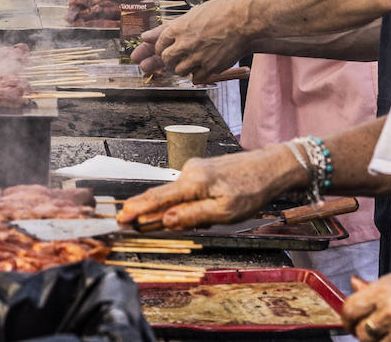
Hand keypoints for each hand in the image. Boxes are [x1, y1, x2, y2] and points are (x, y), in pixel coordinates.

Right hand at [117, 144, 298, 230]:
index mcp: (192, 182)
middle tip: (131, 223)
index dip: (137, 209)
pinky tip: (189, 210)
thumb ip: (193, 215)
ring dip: (168, 209)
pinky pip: (184, 189)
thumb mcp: (224, 212)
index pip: (157, 198)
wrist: (270, 167)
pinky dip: (179, 201)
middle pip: (160, 194)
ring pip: (174, 193)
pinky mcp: (201, 170)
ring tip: (170, 223)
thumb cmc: (251, 190)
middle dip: (145, 210)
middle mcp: (188, 171)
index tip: (120, 217)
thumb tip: (166, 220)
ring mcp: (194, 168)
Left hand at [131, 0, 253, 80]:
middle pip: (166, 59)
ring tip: (190, 62)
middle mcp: (185, 44)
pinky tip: (203, 68)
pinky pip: (196, 79)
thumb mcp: (194, 12)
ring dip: (182, 68)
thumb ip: (170, 25)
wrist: (246, 21)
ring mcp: (197, 57)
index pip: (158, 43)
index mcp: (178, 28)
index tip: (165, 48)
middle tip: (176, 57)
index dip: (160, 47)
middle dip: (169, 59)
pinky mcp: (211, 68)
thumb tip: (146, 35)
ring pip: (179, 71)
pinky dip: (197, 75)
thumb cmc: (223, 11)